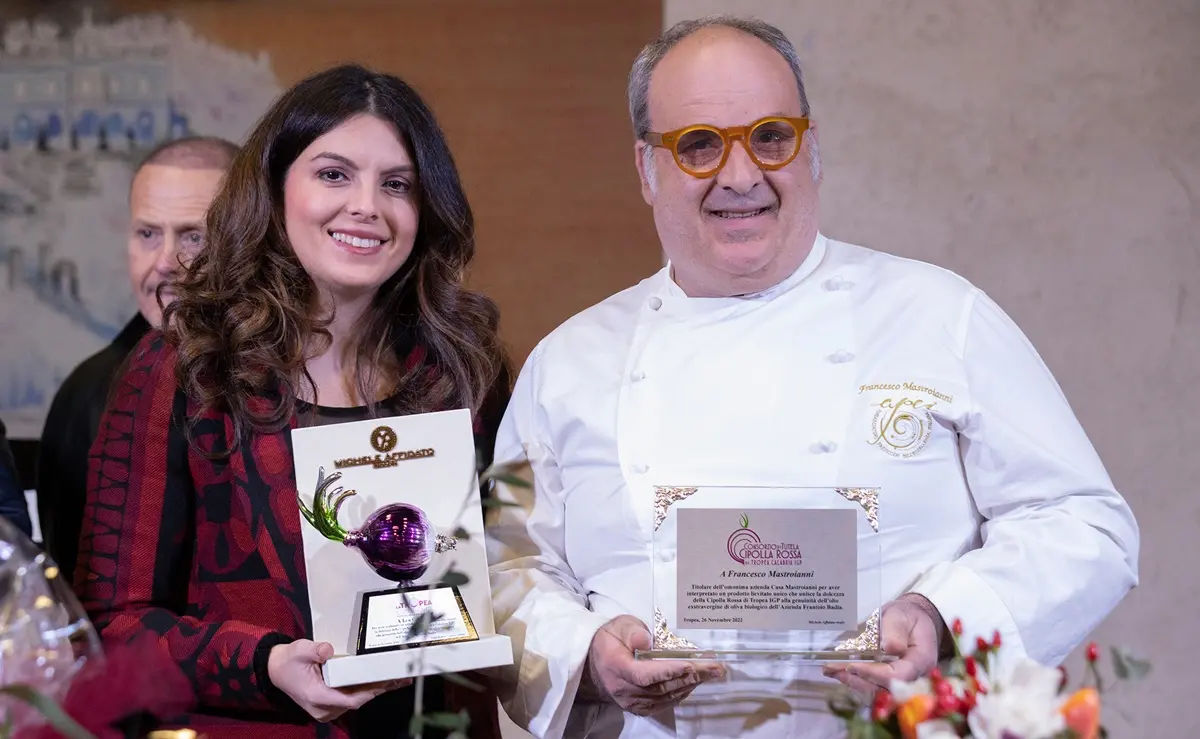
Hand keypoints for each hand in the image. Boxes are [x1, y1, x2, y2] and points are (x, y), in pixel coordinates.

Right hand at [268, 640, 411, 721]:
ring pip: (356, 700)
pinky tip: (381, 680)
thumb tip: (328, 650)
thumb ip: (314, 649)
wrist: (275, 669)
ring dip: (375, 689)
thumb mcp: (299, 650)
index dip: (370, 692)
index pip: (349, 700)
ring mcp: (327, 709)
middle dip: (379, 689)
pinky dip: (366, 689)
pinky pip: (351, 698)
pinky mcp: (330, 704)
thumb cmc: (288, 660)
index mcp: (317, 697)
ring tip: (397, 678)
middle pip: (357, 701)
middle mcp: (323, 708)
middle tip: (401, 677)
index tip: (386, 683)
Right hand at [582, 615, 724, 715]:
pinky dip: (680, 693)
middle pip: (660, 687)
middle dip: (690, 677)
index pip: (644, 674)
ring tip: (710, 673)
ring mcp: (630, 702)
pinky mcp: (638, 708)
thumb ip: (632, 631)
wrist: (595, 665)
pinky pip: (663, 704)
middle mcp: (622, 689)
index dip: (668, 671)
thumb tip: (647, 640)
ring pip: (664, 697)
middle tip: (714, 668)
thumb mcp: (618, 626)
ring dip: (690, 685)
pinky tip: (694, 683)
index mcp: (615, 666)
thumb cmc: (610, 641)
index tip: (691, 665)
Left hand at [823, 594, 942, 696]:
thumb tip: (888, 648)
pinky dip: (855, 680)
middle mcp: (913, 677)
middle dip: (857, 681)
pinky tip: (837, 671)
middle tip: (833, 670)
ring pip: (876, 690)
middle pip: (885, 688)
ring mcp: (901, 681)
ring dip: (852, 682)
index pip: (897, 675)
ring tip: (830, 670)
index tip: (852, 666)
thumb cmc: (908, 616)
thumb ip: (895, 631)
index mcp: (921, 660)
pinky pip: (873, 686)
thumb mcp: (901, 615)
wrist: (912, 620)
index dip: (873, 674)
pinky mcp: (889, 681)